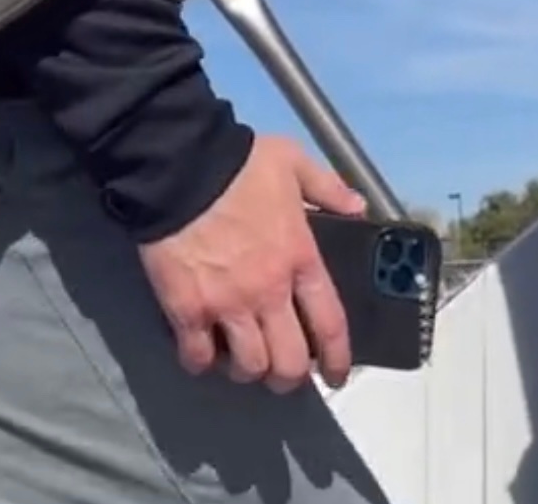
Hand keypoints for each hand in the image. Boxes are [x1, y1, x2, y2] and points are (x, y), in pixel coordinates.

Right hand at [137, 134, 365, 392]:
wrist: (179, 164)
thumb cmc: (238, 163)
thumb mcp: (292, 161)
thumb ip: (327, 186)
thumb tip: (358, 208)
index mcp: (299, 257)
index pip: (330, 324)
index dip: (338, 360)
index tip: (336, 376)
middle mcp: (269, 290)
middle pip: (289, 362)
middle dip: (289, 376)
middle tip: (281, 370)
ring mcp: (227, 303)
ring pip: (248, 367)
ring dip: (248, 370)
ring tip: (241, 359)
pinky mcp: (188, 308)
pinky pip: (198, 357)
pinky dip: (201, 361)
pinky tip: (202, 350)